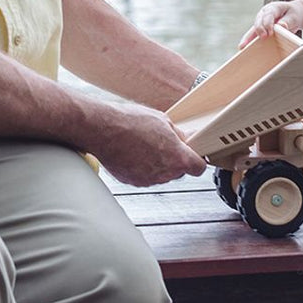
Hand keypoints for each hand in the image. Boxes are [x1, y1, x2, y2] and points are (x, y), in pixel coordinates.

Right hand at [91, 102, 206, 186]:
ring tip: (143, 144)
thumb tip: (187, 139)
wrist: (103, 130)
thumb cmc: (131, 122)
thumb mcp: (163, 120)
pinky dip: (142, 167)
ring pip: (161, 174)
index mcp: (177, 157)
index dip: (196, 160)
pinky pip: (145, 176)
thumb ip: (179, 135)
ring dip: (157, 162)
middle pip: (179, 171)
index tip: (193, 154)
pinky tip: (133, 152)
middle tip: (162, 142)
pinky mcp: (134, 182)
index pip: (198, 168)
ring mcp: (149, 180)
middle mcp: (165, 173)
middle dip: (174, 158)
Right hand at [239, 0, 302, 47]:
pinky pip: (254, 36)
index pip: (269, 15)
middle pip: (259, 21)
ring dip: (248, 38)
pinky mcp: (260, 29)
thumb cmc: (294, 15)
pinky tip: (245, 49)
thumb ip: (288, 21)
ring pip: (253, 29)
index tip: (270, 33)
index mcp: (273, 7)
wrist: (293, 15)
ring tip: (243, 47)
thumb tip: (281, 26)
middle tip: (262, 38)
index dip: (268, 23)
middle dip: (259, 30)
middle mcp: (264, 13)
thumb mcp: (294, 16)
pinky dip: (250, 42)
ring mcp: (261, 21)